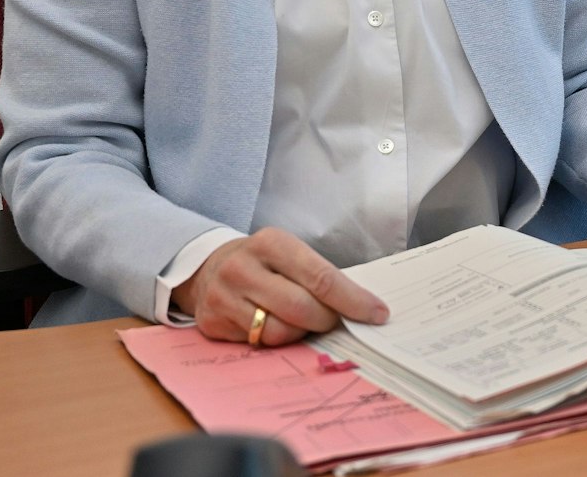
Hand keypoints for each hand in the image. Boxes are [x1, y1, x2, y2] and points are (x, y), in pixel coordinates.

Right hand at [171, 227, 388, 344]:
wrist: (208, 267)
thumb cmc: (264, 263)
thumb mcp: (289, 254)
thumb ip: (319, 276)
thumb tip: (364, 308)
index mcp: (271, 243)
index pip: (321, 278)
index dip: (353, 300)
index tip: (377, 314)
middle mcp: (242, 267)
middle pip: (301, 309)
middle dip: (326, 320)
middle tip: (333, 320)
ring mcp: (223, 296)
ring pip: (278, 333)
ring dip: (298, 333)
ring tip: (297, 320)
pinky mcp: (212, 323)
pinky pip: (257, 344)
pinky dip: (273, 340)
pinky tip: (269, 323)